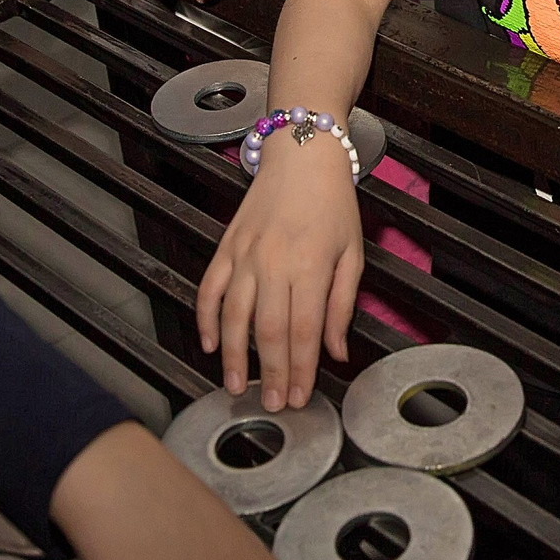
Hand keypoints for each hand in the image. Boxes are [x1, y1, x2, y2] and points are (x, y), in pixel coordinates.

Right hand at [196, 134, 364, 409]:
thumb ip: (342, 305)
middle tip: (273, 405)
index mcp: (311, 266)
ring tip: (238, 387)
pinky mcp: (225, 247)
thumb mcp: (353, 253)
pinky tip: (211, 344)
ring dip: (235, 357)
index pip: (304, 331)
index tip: (301, 397)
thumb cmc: (333, 203)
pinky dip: (206, 319)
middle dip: (271, 374)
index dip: (302, 370)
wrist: (302, 155)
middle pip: (268, 331)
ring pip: (234, 317)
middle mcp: (273, 263)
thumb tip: (336, 352)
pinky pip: (209, 289)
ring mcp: (245, 255)